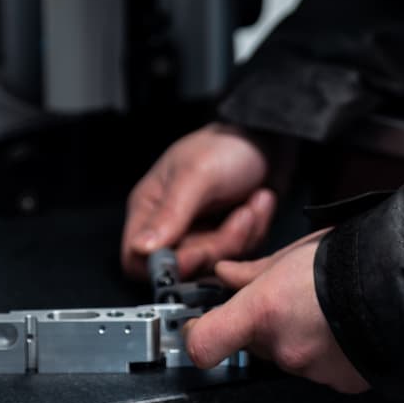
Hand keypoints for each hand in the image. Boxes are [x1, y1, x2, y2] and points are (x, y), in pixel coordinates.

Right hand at [120, 122, 275, 280]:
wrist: (268, 135)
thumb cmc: (226, 145)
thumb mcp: (197, 175)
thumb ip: (170, 213)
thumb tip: (140, 248)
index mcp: (150, 208)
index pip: (136, 258)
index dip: (164, 265)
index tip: (197, 253)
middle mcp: (171, 225)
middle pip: (183, 266)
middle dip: (218, 245)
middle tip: (240, 216)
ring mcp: (201, 232)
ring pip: (214, 263)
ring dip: (242, 234)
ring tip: (255, 200)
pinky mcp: (227, 237)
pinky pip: (238, 255)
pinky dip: (255, 230)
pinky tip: (260, 201)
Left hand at [183, 230, 368, 392]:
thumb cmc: (353, 258)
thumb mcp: (293, 252)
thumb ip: (253, 270)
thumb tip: (227, 274)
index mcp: (264, 312)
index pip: (203, 344)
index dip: (196, 335)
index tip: (196, 325)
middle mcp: (284, 348)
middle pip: (252, 344)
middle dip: (261, 325)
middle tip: (286, 298)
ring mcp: (313, 370)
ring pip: (288, 354)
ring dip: (297, 335)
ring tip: (323, 307)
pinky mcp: (340, 381)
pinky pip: (319, 365)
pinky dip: (325, 348)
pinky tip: (340, 324)